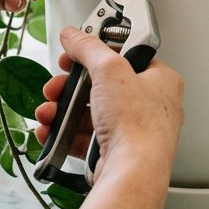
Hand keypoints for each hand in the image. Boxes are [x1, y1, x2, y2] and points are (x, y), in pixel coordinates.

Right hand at [34, 26, 183, 184]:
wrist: (132, 173)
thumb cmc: (137, 125)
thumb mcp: (110, 69)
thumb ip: (88, 47)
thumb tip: (74, 35)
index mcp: (160, 81)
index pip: (125, 56)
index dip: (96, 53)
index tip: (74, 53)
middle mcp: (150, 106)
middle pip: (101, 86)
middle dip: (69, 87)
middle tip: (55, 87)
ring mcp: (132, 131)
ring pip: (90, 113)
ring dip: (62, 110)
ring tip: (48, 111)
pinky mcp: (115, 152)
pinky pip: (85, 137)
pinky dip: (65, 133)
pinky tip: (51, 131)